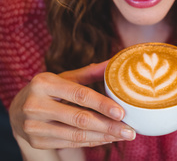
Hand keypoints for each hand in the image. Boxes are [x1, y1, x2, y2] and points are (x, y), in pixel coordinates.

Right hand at [9, 61, 135, 149]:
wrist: (17, 110)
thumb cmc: (47, 90)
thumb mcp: (64, 77)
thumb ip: (88, 73)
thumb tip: (112, 62)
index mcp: (44, 83)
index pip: (79, 94)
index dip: (101, 104)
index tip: (121, 112)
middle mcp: (36, 104)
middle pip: (79, 118)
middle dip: (108, 126)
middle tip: (129, 130)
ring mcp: (34, 126)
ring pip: (76, 135)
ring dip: (103, 137)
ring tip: (123, 135)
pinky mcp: (36, 141)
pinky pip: (70, 143)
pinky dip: (91, 142)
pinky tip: (106, 139)